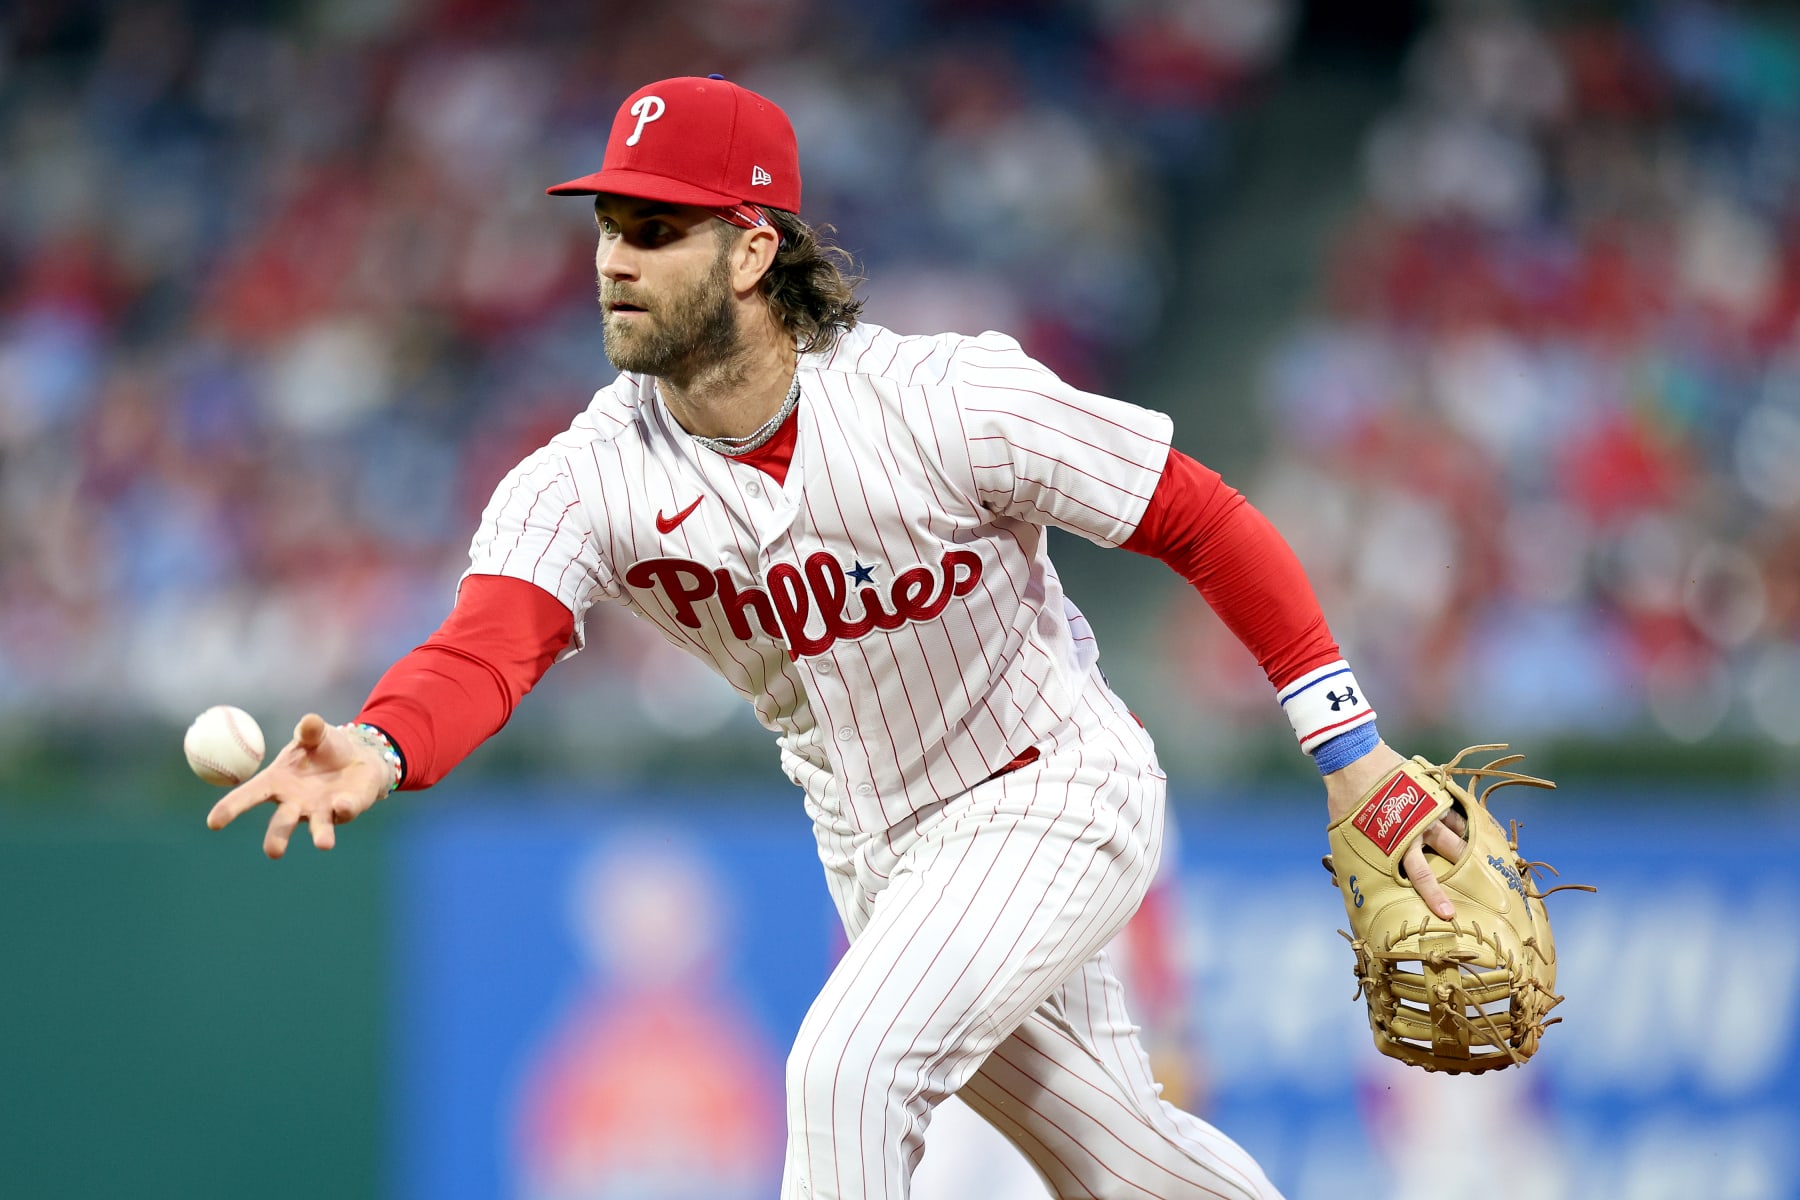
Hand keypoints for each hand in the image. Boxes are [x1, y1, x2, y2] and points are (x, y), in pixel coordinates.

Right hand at [205, 713, 388, 857]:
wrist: (358, 756)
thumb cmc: (325, 748)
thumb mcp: (315, 734)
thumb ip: (310, 730)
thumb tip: (309, 721)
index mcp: (277, 783)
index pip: (249, 796)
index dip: (231, 808)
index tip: (212, 823)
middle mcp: (296, 804)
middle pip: (282, 824)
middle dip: (278, 838)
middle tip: (273, 852)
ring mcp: (320, 811)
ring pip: (318, 828)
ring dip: (321, 836)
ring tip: (323, 844)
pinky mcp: (345, 811)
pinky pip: (345, 811)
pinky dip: (346, 807)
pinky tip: (343, 803)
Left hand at [1322, 739, 1467, 918]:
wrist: (1353, 759)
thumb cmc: (1345, 799)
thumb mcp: (1347, 835)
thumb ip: (1360, 856)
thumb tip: (1352, 880)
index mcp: (1398, 843)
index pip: (1421, 877)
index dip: (1435, 897)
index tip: (1449, 914)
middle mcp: (1419, 828)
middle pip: (1451, 854)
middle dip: (1465, 869)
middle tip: (1482, 885)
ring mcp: (1429, 807)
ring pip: (1457, 831)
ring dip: (1466, 844)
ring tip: (1478, 857)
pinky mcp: (1432, 789)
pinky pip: (1453, 809)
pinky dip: (1460, 820)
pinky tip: (1466, 828)